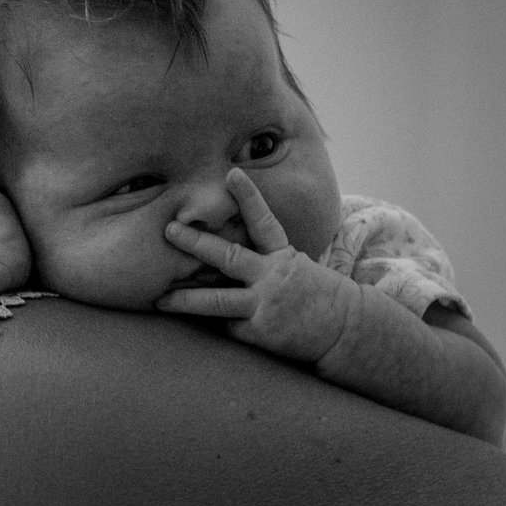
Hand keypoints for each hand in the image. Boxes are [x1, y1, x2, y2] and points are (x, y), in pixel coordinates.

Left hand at [156, 169, 357, 364]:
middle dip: (196, 243)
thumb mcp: (297, 265)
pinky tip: (213, 327)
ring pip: (217, 301)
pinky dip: (220, 325)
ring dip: (186, 300)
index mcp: (283, 256)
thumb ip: (265, 257)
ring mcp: (265, 305)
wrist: (346, 330)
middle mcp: (272, 277)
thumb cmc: (316, 295)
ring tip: (159, 299)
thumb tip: (225, 249)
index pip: (263, 221)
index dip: (248, 197)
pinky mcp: (260, 332)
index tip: (232, 173)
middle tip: (169, 229)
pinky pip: (228, 327)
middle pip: (228, 257)